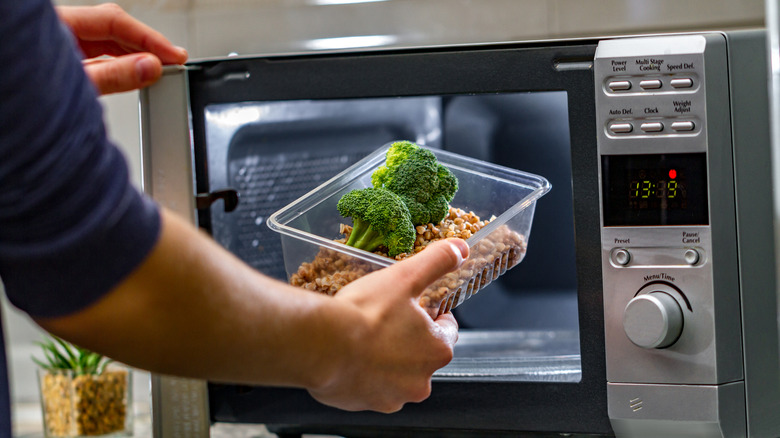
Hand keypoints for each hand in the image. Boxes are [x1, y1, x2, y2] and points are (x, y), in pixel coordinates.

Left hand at [56, 3, 187, 94]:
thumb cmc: (26, 101)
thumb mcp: (75, 87)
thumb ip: (113, 76)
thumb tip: (149, 66)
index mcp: (57, 24)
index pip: (112, 20)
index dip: (148, 37)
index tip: (173, 55)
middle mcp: (58, 28)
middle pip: (112, 26)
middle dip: (146, 44)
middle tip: (173, 61)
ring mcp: (59, 42)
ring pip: (106, 39)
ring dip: (135, 54)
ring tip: (160, 68)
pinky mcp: (61, 58)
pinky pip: (97, 53)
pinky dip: (120, 61)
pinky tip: (136, 70)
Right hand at [308, 238, 467, 412]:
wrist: (321, 345)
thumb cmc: (364, 313)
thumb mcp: (405, 277)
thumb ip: (437, 261)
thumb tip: (460, 248)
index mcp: (437, 350)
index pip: (447, 330)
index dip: (433, 314)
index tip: (415, 306)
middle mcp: (421, 380)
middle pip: (421, 354)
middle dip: (407, 337)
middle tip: (385, 318)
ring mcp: (393, 397)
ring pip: (396, 373)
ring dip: (386, 358)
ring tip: (364, 337)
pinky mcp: (366, 405)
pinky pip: (371, 388)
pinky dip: (364, 374)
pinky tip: (350, 355)